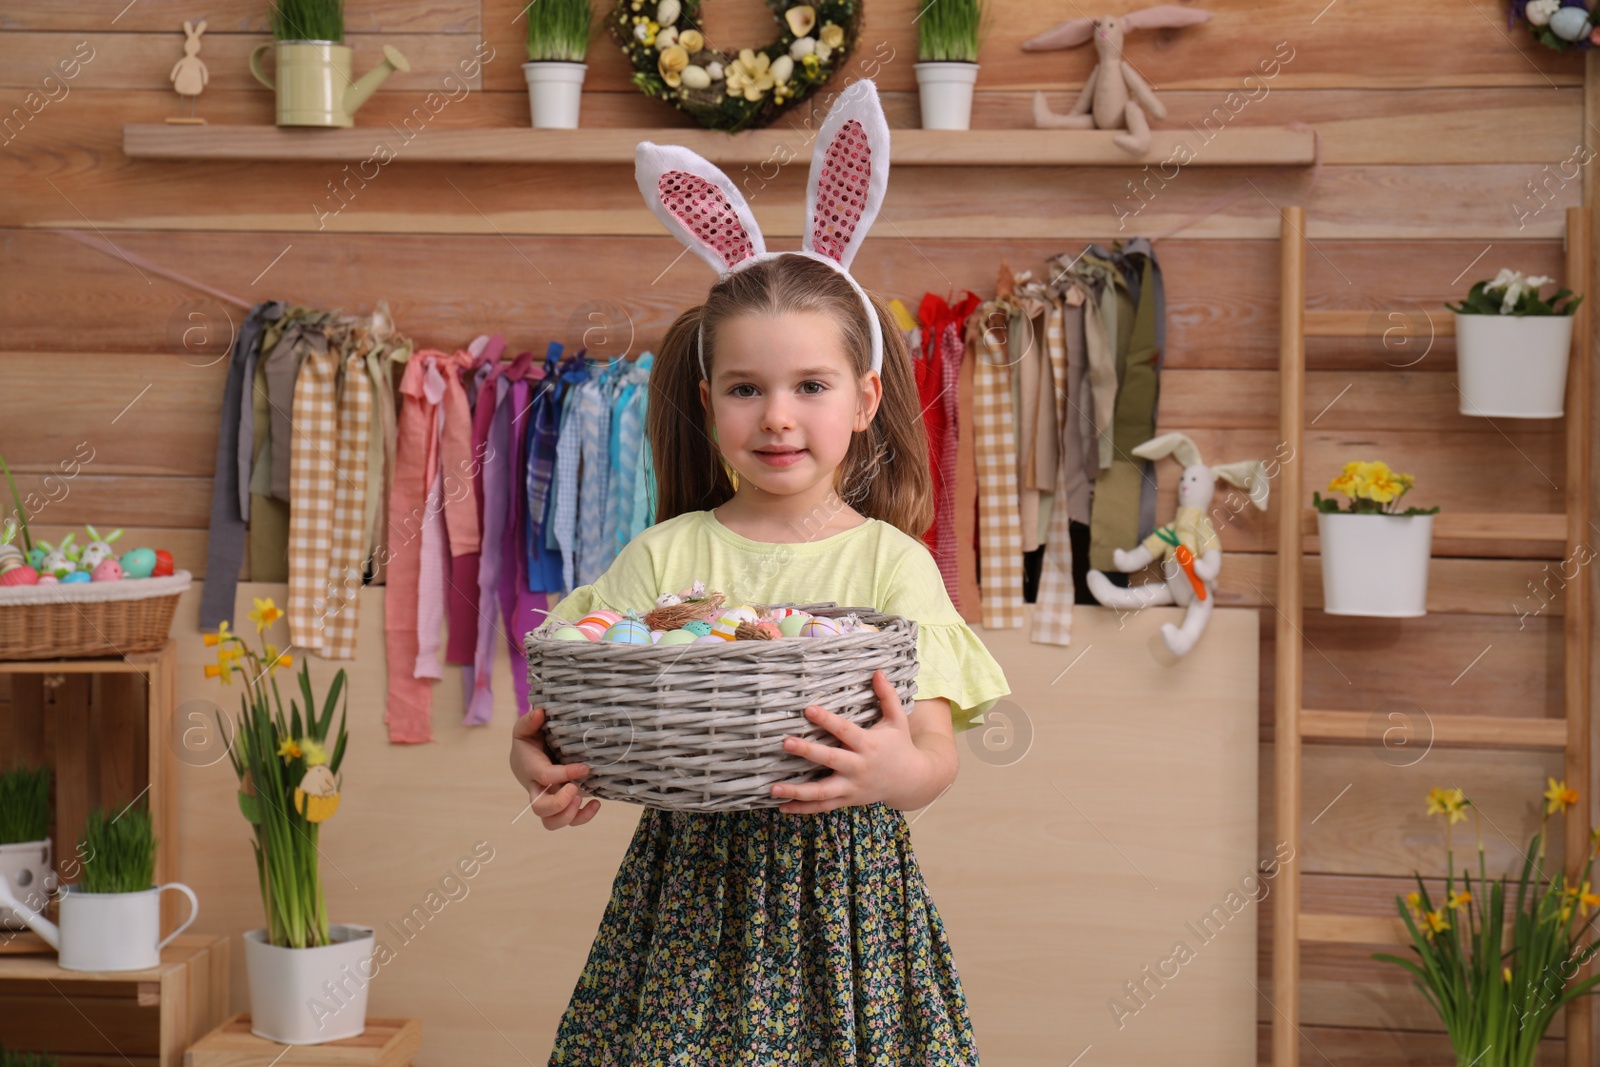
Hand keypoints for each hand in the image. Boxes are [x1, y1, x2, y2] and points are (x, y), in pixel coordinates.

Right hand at [510, 706, 600, 829]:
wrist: (527, 756)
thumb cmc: (529, 741)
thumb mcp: (525, 728)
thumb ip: (530, 721)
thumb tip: (540, 712)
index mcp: (530, 768)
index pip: (545, 777)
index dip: (565, 775)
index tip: (584, 768)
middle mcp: (538, 788)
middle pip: (540, 808)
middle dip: (559, 804)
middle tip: (575, 789)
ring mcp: (550, 799)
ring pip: (551, 822)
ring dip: (568, 816)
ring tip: (583, 800)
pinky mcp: (562, 804)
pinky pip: (568, 821)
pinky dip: (583, 818)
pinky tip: (596, 803)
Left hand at [771, 670, 934, 813]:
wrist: (912, 781)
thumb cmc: (900, 746)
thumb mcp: (898, 720)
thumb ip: (887, 696)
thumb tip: (878, 671)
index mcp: (868, 745)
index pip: (844, 730)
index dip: (826, 720)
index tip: (808, 709)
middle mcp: (859, 767)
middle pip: (831, 760)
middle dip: (808, 752)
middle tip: (786, 742)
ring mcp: (852, 787)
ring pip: (822, 792)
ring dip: (797, 791)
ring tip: (773, 787)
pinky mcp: (847, 800)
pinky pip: (822, 807)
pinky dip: (802, 808)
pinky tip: (781, 806)